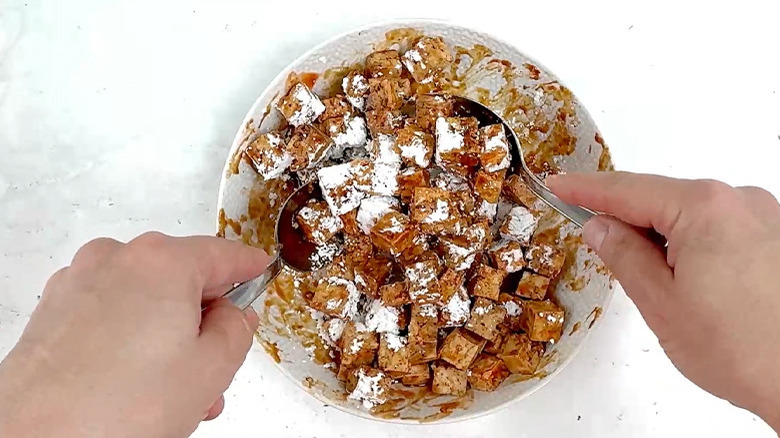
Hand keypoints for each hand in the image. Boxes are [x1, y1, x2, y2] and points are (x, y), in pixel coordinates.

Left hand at [0, 233, 270, 437]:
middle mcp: (117, 260)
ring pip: (146, 300)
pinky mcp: (56, 310)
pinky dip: (133, 338)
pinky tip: (139, 384)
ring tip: (177, 391)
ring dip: (169, 337)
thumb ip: (238, 330)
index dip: (249, 268)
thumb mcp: (211, 369)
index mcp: (162, 262)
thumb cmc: (115, 409)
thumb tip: (236, 316)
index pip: (223, 254)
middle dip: (204, 322)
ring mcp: (80, 283)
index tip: (259, 270)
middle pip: (182, 280)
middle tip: (217, 365)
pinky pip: (112, 312)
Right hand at [548, 172, 779, 429]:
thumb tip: (601, 227)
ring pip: (692, 216)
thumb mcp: (661, 303)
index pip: (628, 190)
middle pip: (662, 200)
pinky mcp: (777, 236)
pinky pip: (720, 228)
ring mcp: (765, 217)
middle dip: (629, 223)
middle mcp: (740, 202)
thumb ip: (623, 255)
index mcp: (705, 210)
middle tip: (601, 248)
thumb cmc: (746, 351)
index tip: (559, 185)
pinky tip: (694, 284)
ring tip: (665, 289)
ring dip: (666, 240)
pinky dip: (696, 246)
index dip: (586, 189)